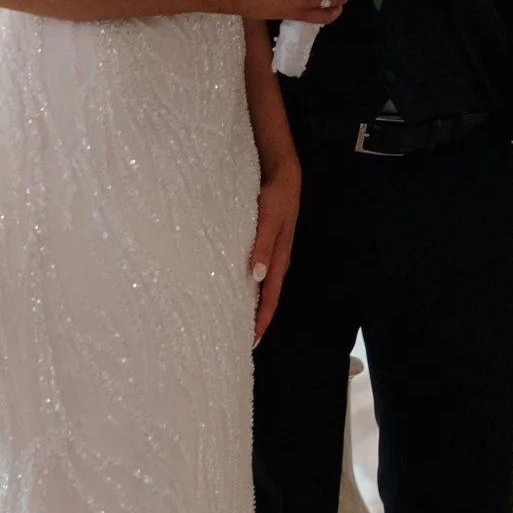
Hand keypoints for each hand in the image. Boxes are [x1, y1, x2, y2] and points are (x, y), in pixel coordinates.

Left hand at [250, 152, 300, 342]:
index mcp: (279, 259)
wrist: (282, 171)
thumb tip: (256, 277)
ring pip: (258, 285)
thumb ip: (263, 245)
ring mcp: (268, 251)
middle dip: (254, 318)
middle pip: (264, 296)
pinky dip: (244, 282)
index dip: (261, 321)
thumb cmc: (277, 195)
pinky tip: (230, 284)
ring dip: (248, 302)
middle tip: (236, 338)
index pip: (270, 298)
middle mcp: (274, 260)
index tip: (250, 342)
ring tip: (231, 317)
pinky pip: (253, 269)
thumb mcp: (270, 218)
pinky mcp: (260, 242)